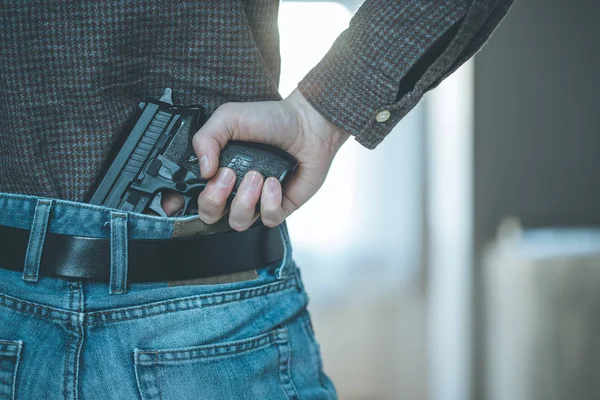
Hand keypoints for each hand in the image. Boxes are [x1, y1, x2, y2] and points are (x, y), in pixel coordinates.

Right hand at [188, 89, 349, 230]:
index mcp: (218, 170)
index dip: (188, 199)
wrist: (308, 124)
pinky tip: (274, 181)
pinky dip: (269, 202)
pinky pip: (268, 220)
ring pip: (238, 222)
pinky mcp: (280, 207)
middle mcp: (235, 189)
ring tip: (257, 175)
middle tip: (230, 174)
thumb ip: (206, 138)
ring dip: (244, 200)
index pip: (194, 197)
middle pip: (210, 216)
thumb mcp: (229, 117)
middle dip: (215, 199)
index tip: (203, 181)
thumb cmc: (271, 118)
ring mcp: (257, 200)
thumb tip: (203, 171)